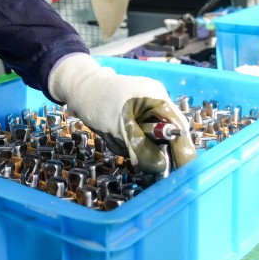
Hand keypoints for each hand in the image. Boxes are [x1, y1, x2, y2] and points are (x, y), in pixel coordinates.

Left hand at [48, 54, 195, 173]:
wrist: (76, 88)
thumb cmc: (97, 101)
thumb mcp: (119, 127)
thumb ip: (141, 147)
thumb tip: (160, 167)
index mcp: (158, 97)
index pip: (179, 128)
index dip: (182, 150)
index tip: (181, 171)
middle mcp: (156, 101)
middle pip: (164, 136)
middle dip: (147, 147)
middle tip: (126, 147)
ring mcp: (145, 108)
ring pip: (149, 139)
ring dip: (133, 145)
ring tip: (112, 136)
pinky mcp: (134, 115)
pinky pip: (137, 136)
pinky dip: (125, 141)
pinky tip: (111, 134)